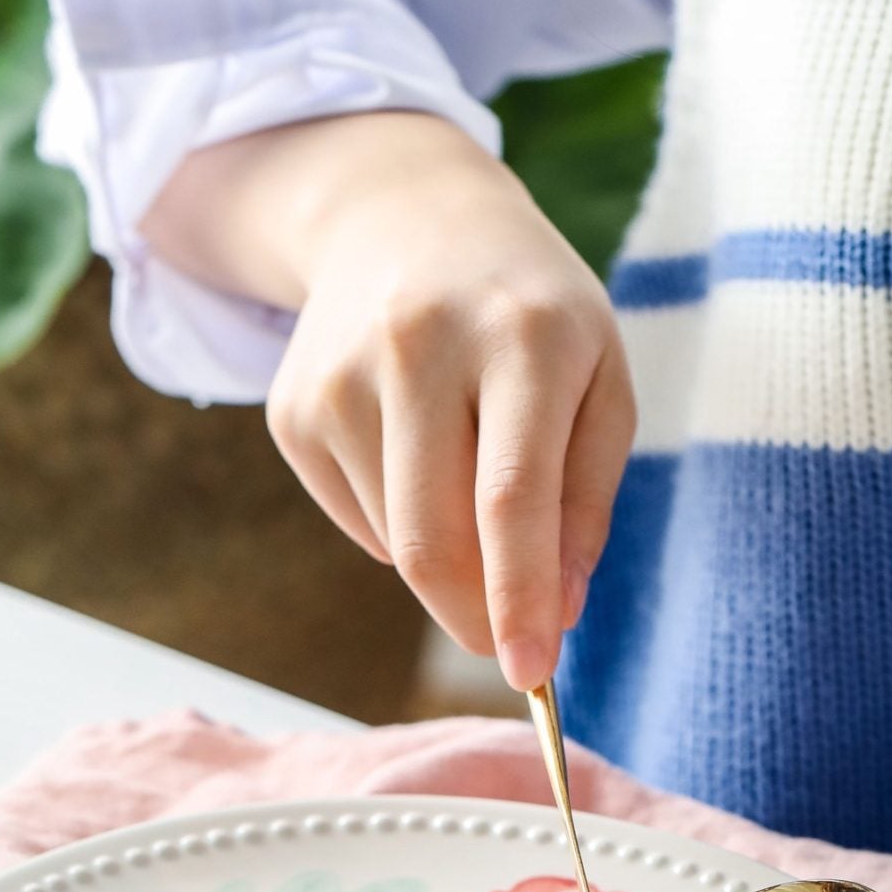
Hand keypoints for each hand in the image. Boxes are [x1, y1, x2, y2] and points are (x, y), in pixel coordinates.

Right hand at [142, 111, 635, 690]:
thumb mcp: (599, 377)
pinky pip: (357, 521)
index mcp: (523, 335)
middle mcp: (420, 344)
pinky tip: (415, 455)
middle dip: (474, 615)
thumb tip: (557, 610)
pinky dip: (398, 525)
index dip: (518, 598)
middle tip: (505, 639)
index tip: (530, 674)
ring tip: (467, 476)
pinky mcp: (293, 408)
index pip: (511, 496)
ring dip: (445, 558)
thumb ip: (587, 498)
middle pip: (435, 538)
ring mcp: (342, 375)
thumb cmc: (529, 313)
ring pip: (396, 541)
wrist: (403, 217)